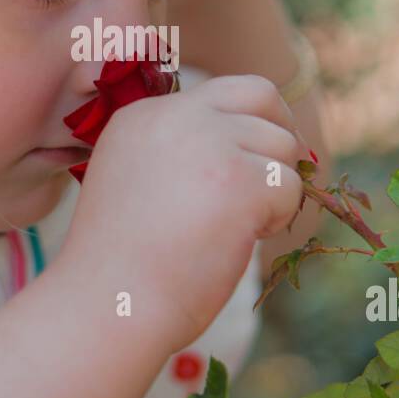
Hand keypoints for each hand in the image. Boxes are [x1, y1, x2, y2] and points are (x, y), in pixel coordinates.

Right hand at [57, 74, 309, 354]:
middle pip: (261, 96)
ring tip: (236, 230)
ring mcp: (210, 144)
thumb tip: (255, 145)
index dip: (250, 122)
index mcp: (144, 115)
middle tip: (279, 180)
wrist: (108, 305)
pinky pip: (290, 187)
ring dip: (274, 189)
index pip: (222, 92)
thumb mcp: (136, 182)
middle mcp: (176, 116)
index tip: (254, 159)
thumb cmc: (122, 265)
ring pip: (281, 147)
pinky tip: (240, 241)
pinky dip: (279, 217)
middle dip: (281, 134)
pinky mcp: (240, 180)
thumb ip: (182, 152)